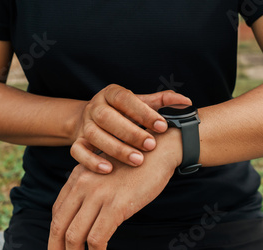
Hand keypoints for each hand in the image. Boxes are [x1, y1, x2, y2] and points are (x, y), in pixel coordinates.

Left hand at [49, 129, 181, 249]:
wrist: (159, 148)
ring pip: (74, 235)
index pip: (58, 211)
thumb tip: (86, 212)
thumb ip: (92, 187)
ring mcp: (99, 195)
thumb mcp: (106, 169)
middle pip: (59, 225)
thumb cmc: (136, 162)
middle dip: (57, 248)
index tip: (59, 246)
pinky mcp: (116, 205)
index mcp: (79, 176)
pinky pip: (97, 238)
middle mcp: (83, 184)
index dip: (56, 233)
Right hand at [70, 84, 190, 173]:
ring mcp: (84, 125)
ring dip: (116, 148)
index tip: (162, 126)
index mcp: (111, 93)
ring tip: (137, 161)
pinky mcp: (76, 142)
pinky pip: (78, 152)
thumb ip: (162, 102)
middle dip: (130, 133)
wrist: (93, 119)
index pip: (125, 99)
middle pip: (107, 118)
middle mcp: (95, 107)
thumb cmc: (124, 112)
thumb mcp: (141, 104)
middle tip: (151, 146)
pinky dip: (92, 161)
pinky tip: (108, 169)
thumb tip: (186, 102)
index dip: (143, 112)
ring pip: (94, 135)